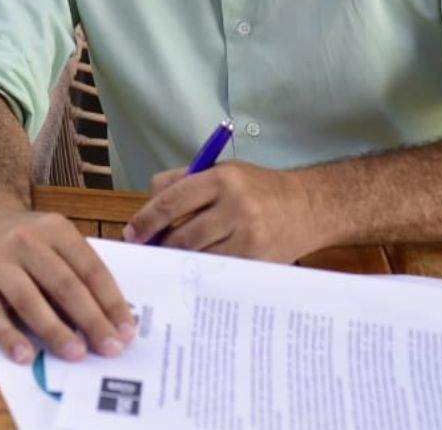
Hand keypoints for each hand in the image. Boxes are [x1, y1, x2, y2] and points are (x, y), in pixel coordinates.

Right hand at [0, 198, 136, 364]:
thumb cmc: (29, 238)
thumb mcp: (57, 239)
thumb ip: (77, 272)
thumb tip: (106, 323)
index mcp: (56, 229)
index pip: (91, 269)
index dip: (111, 302)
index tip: (127, 332)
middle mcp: (26, 241)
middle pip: (64, 285)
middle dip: (91, 320)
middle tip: (110, 349)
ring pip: (29, 299)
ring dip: (55, 330)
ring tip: (76, 354)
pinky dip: (9, 336)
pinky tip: (26, 356)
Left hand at [122, 162, 329, 261]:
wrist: (309, 207)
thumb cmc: (257, 189)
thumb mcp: (221, 171)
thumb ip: (181, 182)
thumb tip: (146, 208)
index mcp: (222, 178)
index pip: (171, 201)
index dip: (145, 221)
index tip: (131, 234)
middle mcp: (236, 206)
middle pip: (181, 235)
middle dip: (160, 247)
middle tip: (148, 253)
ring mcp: (250, 236)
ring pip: (198, 256)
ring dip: (179, 261)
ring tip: (170, 261)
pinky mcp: (259, 260)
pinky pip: (219, 270)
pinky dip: (203, 270)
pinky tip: (196, 269)